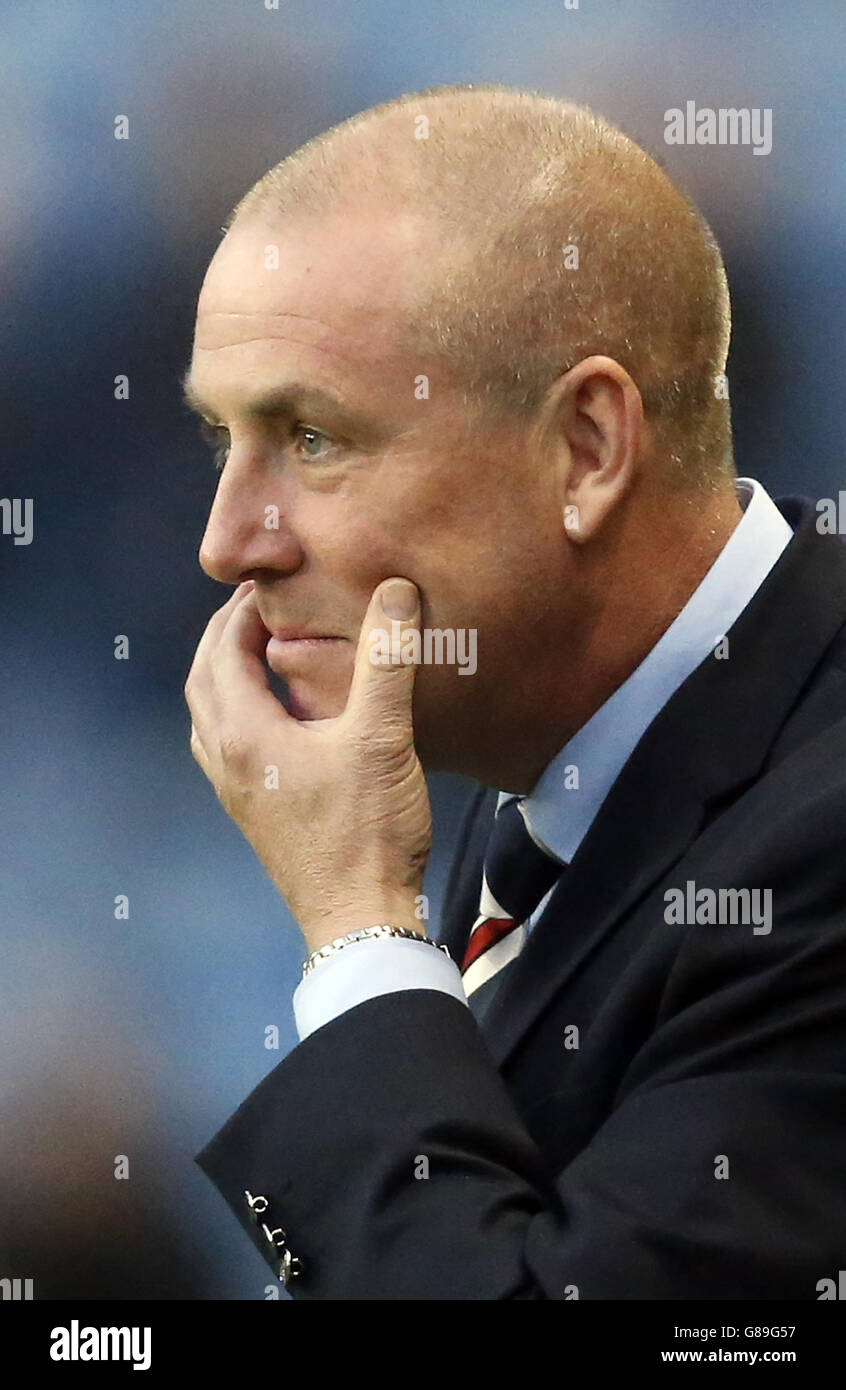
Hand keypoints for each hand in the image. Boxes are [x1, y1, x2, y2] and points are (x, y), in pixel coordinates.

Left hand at [184, 578, 431, 951]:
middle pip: (203, 679)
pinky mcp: (252, 811)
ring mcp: (234, 790)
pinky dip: (236, 711)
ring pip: (208, 715)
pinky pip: (224, 744)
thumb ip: (386, 658)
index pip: (225, 650)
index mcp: (245, 733)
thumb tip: (395, 590)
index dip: (245, 610)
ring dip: (223, 674)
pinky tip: (275, 714)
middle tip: (262, 605)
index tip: (275, 583)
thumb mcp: (382, 736)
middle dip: (226, 636)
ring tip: (261, 649)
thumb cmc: (368, 829)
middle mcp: (226, 759)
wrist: (360, 917)